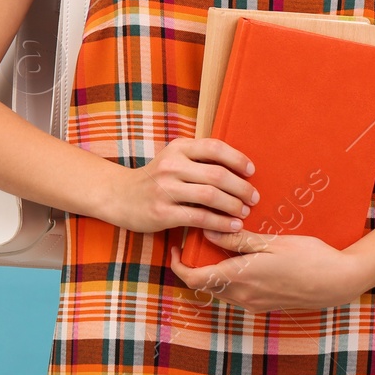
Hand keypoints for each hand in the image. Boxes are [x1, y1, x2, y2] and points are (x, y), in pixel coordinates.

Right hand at [103, 137, 260, 236]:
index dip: (237, 159)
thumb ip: (199, 159)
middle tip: (254, 198)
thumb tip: (239, 168)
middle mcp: (171, 165)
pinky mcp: (162, 213)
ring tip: (244, 212)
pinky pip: (199, 217)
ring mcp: (165, 189)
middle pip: (217, 174)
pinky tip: (232, 226)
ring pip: (210, 196)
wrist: (120, 196)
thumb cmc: (157, 178)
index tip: (252, 171)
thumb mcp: (174, 159)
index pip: (214, 148)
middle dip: (241, 187)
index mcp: (178, 148)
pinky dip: (220, 223)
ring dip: (233, 205)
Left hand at [169, 230, 366, 313]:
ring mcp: (254, 304)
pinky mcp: (264, 305)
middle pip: (204, 284)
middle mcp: (243, 297)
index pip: (195, 278)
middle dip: (194, 264)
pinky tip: (238, 259)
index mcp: (240, 279)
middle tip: (195, 238)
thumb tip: (208, 233)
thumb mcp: (272, 242)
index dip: (178, 264)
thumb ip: (237, 240)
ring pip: (219, 289)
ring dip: (211, 270)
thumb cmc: (309, 257)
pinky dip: (227, 277)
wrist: (339, 282)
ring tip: (216, 245)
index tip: (174, 246)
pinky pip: (235, 293)